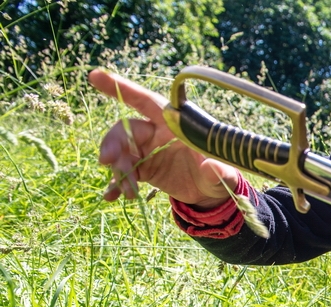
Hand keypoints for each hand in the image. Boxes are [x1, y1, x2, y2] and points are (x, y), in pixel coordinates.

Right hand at [89, 68, 239, 207]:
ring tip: (128, 192)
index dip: (122, 88)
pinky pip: (124, 173)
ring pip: (122, 154)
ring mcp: (147, 152)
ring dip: (119, 171)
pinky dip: (116, 185)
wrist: (211, 195)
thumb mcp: (225, 174)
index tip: (95, 77)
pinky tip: (111, 196)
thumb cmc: (221, 176)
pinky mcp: (143, 169)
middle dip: (112, 143)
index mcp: (175, 123)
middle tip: (107, 161)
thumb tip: (212, 167)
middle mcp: (157, 133)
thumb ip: (218, 170)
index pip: (147, 101)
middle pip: (126, 131)